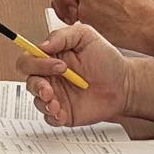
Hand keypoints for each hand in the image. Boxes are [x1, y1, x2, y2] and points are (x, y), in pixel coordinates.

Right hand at [16, 23, 131, 126]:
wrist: (124, 85)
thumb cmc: (107, 60)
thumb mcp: (86, 36)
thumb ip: (62, 36)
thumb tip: (42, 46)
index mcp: (51, 58)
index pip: (29, 60)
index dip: (37, 63)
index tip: (59, 66)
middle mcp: (50, 77)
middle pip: (28, 81)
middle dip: (37, 85)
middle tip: (52, 88)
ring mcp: (56, 95)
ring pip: (36, 100)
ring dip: (44, 102)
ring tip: (57, 104)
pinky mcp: (64, 112)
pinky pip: (49, 118)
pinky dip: (53, 116)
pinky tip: (62, 113)